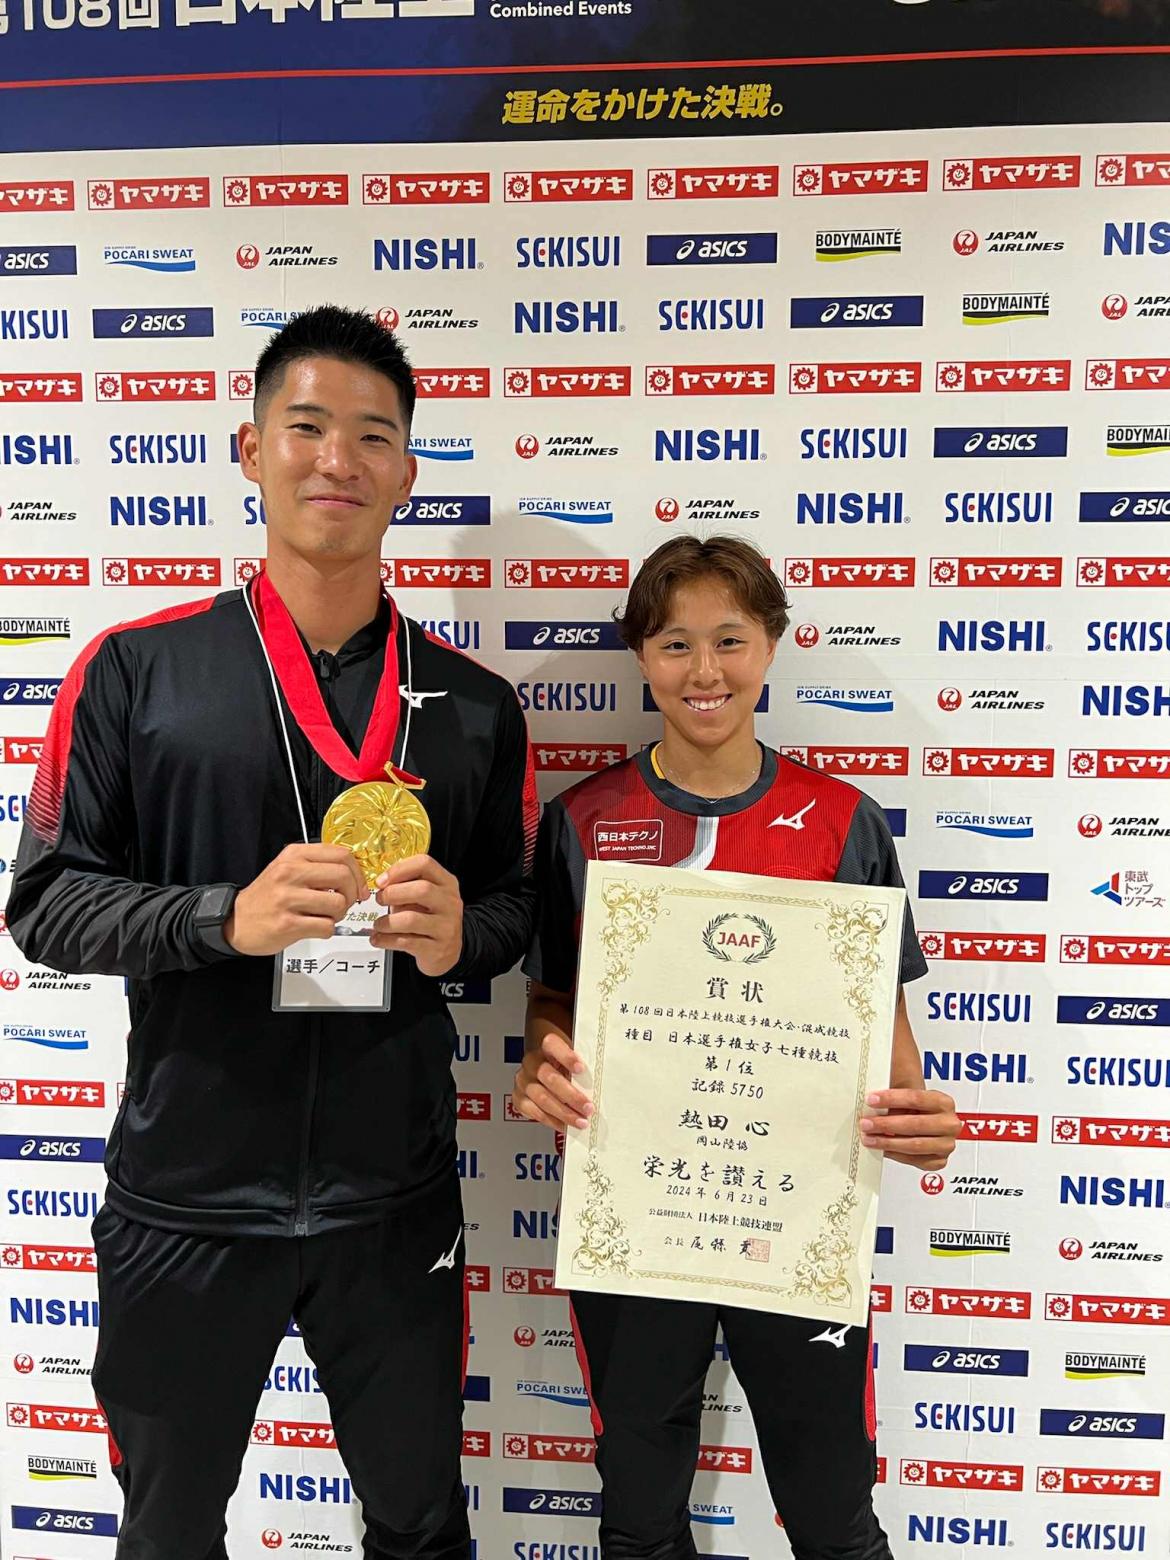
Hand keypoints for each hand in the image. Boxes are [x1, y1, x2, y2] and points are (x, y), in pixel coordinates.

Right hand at [226, 844, 366, 955]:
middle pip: (344, 876)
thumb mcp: (288, 867)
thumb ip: (318, 865)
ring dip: (339, 914)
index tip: (359, 885)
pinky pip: (326, 926)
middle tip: (345, 902)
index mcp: (294, 855)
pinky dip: (327, 930)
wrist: (236, 921)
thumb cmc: (268, 896)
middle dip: (352, 893)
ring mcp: (287, 898)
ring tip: (326, 915)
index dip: (358, 872)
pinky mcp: (287, 924)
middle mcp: (290, 872)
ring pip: (338, 903)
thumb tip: (355, 873)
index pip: (342, 855)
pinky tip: (315, 927)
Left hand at [370, 854, 462, 976]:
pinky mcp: (437, 949)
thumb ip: (407, 886)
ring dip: (387, 922)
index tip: (382, 880)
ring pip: (411, 919)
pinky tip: (378, 939)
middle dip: (393, 893)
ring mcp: (446, 927)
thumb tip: (381, 884)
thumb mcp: (425, 898)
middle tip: (379, 899)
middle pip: (422, 889)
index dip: (399, 869)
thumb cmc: (430, 919)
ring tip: (378, 924)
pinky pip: (406, 942)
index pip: (425, 864)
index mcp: (446, 883)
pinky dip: (386, 940)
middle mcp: (450, 903)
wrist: (448, 951)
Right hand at [512, 1033, 591, 1130]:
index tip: (581, 1069)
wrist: (545, 1068)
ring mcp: (523, 1081)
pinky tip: (566, 1125)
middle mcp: (532, 1062)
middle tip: (587, 1108)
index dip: (566, 1057)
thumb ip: (583, 1068)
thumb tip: (602, 1083)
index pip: (552, 1045)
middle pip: (549, 1077)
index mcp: (546, 1046)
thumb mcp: (574, 1059)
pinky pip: (535, 1113)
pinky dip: (553, 1121)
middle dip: (571, 1096)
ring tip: (580, 1121)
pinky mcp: (519, 1098)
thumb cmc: (564, 1065)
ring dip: (564, 1113)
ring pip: (542, 1098)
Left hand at [859, 1088, 958, 1170]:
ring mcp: (946, 1144)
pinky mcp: (939, 1160)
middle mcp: (949, 1124)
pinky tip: (882, 1148)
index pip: (916, 1098)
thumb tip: (875, 1087)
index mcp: (944, 1102)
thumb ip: (896, 1085)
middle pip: (915, 1124)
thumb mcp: (909, 1089)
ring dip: (887, 1142)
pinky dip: (895, 1154)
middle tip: (866, 1123)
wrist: (927, 1122)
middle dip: (886, 1124)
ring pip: (914, 1145)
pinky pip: (914, 1160)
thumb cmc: (916, 1107)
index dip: (892, 1099)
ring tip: (869, 1138)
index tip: (871, 1100)